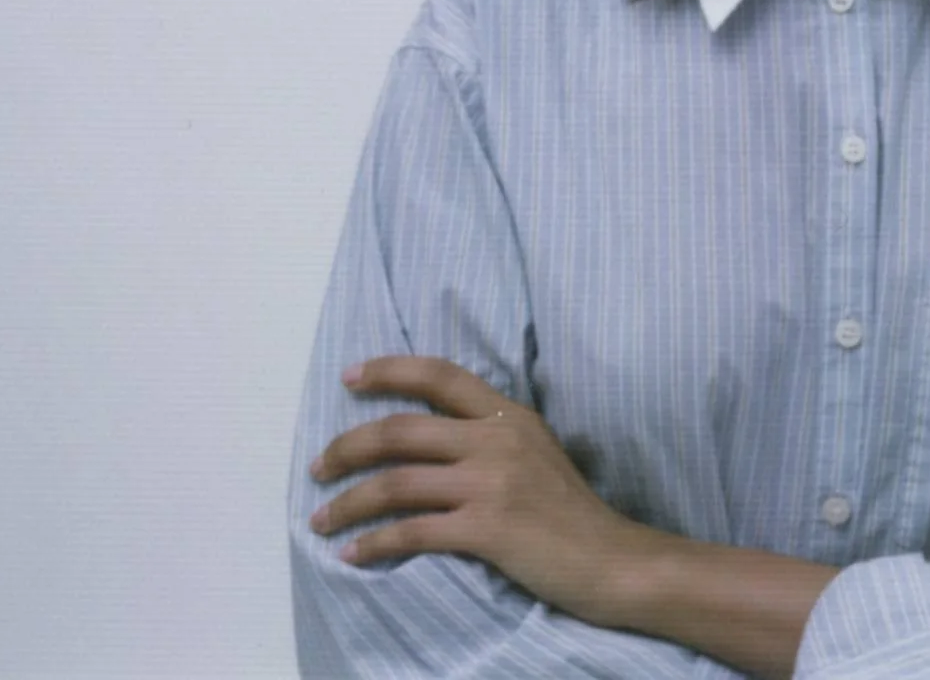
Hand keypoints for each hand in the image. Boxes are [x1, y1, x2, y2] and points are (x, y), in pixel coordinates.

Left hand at [307, 356, 642, 621]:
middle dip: (346, 447)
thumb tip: (430, 439)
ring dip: (348, 502)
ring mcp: (491, 484)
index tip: (350, 377)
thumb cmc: (570, 511)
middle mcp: (496, 440)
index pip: (440, 374)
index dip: (389, 370)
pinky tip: (355, 554)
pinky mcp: (487, 529)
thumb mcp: (536, 450)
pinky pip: (412, 532)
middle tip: (318, 468)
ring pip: (396, 482)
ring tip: (321, 518)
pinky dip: (374, 543)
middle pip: (400, 430)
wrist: (611, 559)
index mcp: (508, 415)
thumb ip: (490, 436)